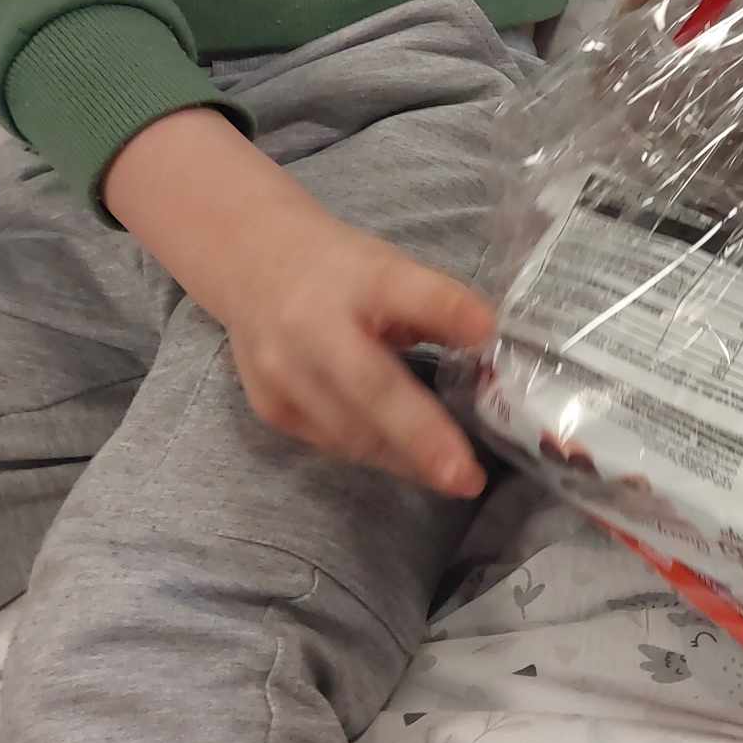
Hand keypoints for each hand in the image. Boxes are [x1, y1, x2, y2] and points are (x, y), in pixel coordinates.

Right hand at [104, 110, 493, 496]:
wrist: (250, 264)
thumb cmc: (342, 274)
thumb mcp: (393, 270)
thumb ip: (438, 307)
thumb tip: (492, 349)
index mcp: (359, 279)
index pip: (409, 292)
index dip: (448, 311)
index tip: (488, 332)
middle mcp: (313, 326)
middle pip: (371, 387)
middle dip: (422, 438)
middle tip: (466, 477)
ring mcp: (283, 372)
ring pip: (352, 432)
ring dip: (407, 460)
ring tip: (454, 476)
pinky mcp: (272, 407)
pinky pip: (334, 443)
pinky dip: (378, 455)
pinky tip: (411, 463)